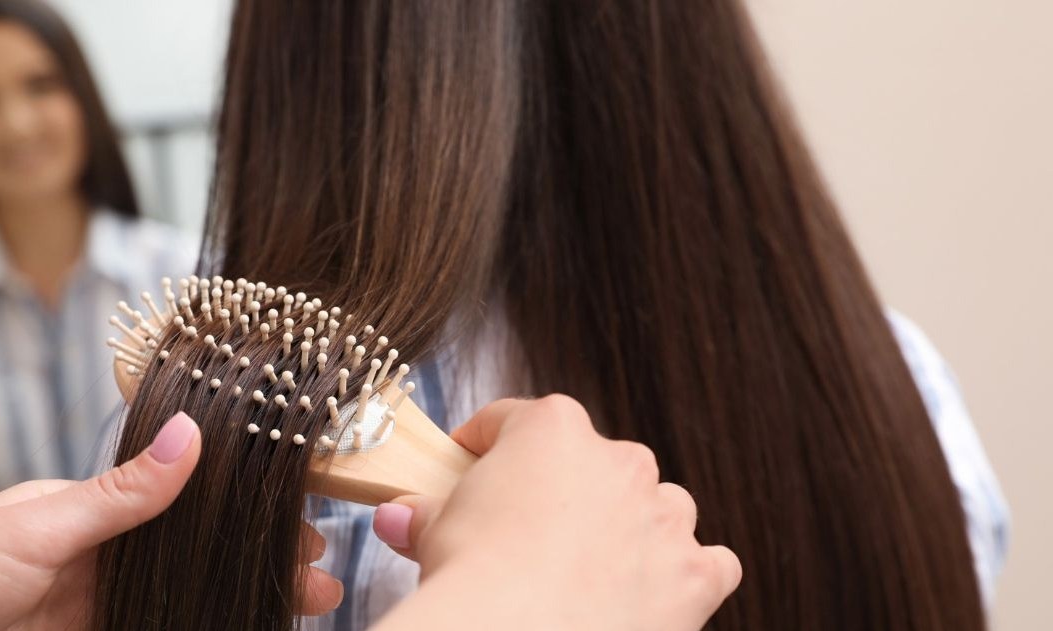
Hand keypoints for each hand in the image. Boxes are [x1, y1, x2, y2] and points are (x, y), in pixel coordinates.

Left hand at [0, 412, 341, 629]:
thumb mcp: (40, 525)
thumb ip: (121, 494)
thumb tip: (191, 433)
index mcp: (93, 505)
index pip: (186, 495)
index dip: (244, 502)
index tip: (297, 510)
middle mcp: (106, 549)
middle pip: (202, 546)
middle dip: (265, 555)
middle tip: (321, 570)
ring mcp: (102, 598)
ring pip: (194, 590)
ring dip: (251, 593)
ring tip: (309, 600)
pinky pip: (166, 623)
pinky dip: (210, 619)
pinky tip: (250, 620)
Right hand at [371, 395, 740, 630]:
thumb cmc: (473, 571)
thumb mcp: (433, 529)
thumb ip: (425, 513)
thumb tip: (398, 518)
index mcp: (553, 429)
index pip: (511, 421)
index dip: (483, 445)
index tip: (469, 465)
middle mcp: (619, 459)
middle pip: (595, 463)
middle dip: (567, 492)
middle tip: (528, 532)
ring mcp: (663, 515)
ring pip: (661, 506)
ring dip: (636, 527)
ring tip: (598, 564)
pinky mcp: (694, 573)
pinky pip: (710, 562)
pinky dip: (689, 573)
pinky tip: (660, 589)